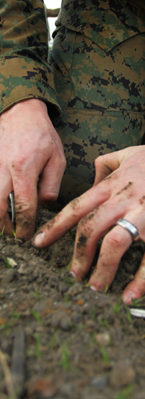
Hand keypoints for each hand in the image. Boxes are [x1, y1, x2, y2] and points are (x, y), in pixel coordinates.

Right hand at [0, 99, 65, 239]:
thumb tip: (42, 205)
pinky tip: (0, 206)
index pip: (23, 205)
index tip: (26, 235)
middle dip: (3, 225)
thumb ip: (51, 184)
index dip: (25, 225)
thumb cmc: (41, 134)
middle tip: (12, 233)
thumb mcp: (57, 158)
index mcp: (24, 168)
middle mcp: (3, 168)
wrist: (19, 112)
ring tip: (4, 223)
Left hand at [33, 145, 144, 303]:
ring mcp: (142, 214)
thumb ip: (105, 164)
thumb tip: (94, 178)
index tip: (39, 243)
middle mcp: (122, 200)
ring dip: (103, 269)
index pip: (75, 208)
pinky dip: (139, 280)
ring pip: (114, 244)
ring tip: (96, 286)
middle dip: (79, 255)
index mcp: (111, 185)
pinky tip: (130, 295)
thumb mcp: (127, 154)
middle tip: (74, 275)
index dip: (55, 227)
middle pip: (90, 230)